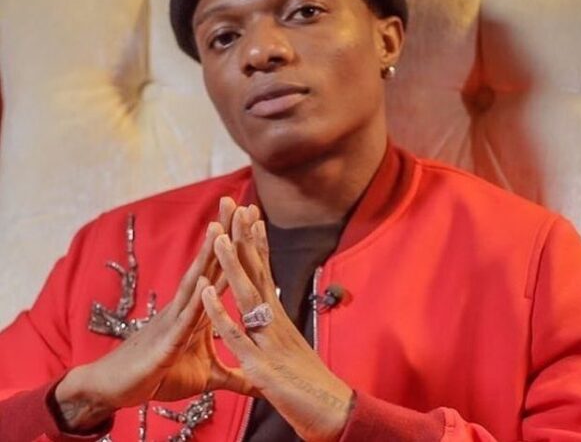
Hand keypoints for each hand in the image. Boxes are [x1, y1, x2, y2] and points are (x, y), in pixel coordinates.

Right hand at [53, 197, 251, 430]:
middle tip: (238, 202)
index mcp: (201, 311)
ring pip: (195, 282)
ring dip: (207, 255)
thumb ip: (234, 375)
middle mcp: (188, 307)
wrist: (116, 390)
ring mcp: (175, 320)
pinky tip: (204, 282)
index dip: (238, 248)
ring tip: (218, 226)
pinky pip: (184, 320)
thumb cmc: (160, 375)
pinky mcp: (166, 343)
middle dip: (224, 235)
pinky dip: (195, 302)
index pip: (222, 272)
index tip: (252, 220)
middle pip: (210, 265)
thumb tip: (257, 381)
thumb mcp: (207, 377)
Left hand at [201, 206, 353, 441]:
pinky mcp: (259, 364)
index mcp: (277, 318)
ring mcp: (267, 339)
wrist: (332, 413)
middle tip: (236, 207)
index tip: (250, 217)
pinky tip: (207, 292)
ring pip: (246, 294)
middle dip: (245, 238)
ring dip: (231, 264)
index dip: (256, 243)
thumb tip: (267, 320)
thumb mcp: (286, 354)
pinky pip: (236, 335)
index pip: (265, 272)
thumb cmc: (309, 385)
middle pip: (257, 272)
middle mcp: (274, 320)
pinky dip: (220, 312)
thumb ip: (272, 334)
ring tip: (219, 236)